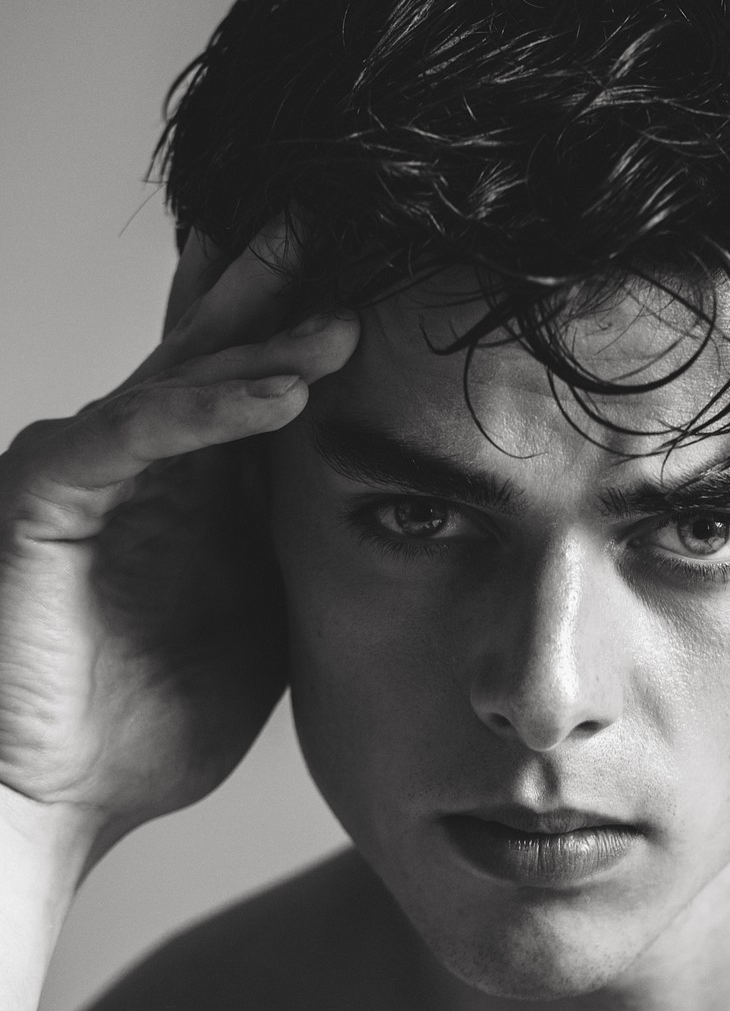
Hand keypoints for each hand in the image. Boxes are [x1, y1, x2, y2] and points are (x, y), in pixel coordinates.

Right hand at [0, 226, 358, 875]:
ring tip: (348, 318)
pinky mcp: (46, 500)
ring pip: (183, 379)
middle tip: (351, 214)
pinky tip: (281, 393)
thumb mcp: (268, 613)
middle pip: (218, 343)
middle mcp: (144, 456)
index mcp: (200, 479)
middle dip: (284, 280)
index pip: (259, 372)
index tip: (393, 268)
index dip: (316, 318)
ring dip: (269, 346)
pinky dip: (207, 411)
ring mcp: (91, 469)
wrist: (64, 796)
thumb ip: (307, 546)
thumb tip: (401, 508)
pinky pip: (134, 437)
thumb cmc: (155, 713)